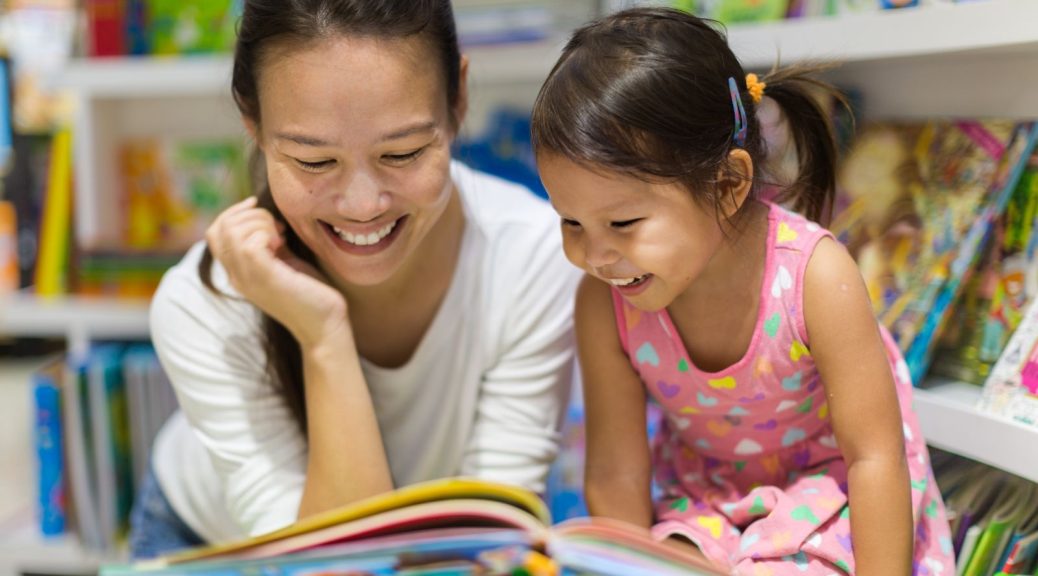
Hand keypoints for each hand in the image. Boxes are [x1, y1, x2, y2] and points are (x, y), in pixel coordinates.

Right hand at [206, 197, 349, 348]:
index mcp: (238, 272)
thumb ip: (270, 243)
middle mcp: (236, 276)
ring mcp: (247, 278)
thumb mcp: (284, 262)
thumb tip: (265, 217)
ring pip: (233, 231)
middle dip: (251, 214)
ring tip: (281, 236)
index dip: (233, 212)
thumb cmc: (310, 292)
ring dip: (260, 222)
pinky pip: (250, 243)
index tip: (257, 206)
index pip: (214, 233)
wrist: (325, 325)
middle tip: (278, 227)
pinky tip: (283, 244)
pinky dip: (267, 233)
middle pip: (220, 227)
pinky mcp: (265, 278)